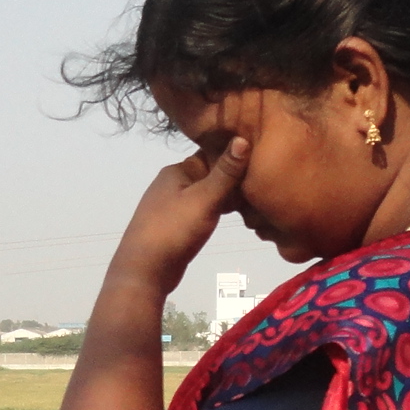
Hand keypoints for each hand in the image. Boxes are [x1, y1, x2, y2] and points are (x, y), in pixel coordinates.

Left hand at [111, 129, 251, 290]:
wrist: (145, 271)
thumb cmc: (174, 230)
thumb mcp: (204, 198)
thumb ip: (226, 172)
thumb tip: (242, 138)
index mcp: (177, 170)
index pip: (212, 153)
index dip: (236, 155)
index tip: (263, 159)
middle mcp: (173, 183)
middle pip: (211, 173)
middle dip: (234, 177)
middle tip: (265, 182)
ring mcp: (173, 204)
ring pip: (207, 193)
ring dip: (228, 196)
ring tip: (255, 199)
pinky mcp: (176, 224)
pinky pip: (202, 210)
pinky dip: (218, 210)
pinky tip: (236, 217)